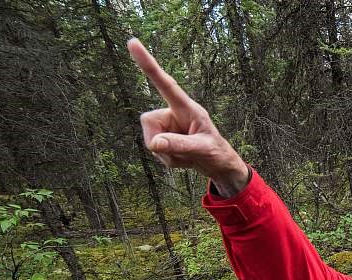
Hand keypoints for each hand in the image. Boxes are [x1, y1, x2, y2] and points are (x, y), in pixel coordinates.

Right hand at [127, 39, 248, 196]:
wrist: (218, 166)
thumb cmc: (216, 152)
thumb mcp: (202, 149)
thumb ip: (179, 144)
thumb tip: (154, 143)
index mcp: (186, 107)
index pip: (164, 83)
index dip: (148, 64)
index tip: (132, 42)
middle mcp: (173, 113)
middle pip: (147, 122)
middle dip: (161, 143)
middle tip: (185, 153)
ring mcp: (168, 126)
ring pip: (150, 141)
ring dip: (168, 155)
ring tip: (188, 155)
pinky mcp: (165, 138)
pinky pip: (155, 150)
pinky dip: (170, 160)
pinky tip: (185, 159)